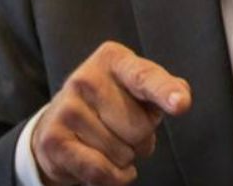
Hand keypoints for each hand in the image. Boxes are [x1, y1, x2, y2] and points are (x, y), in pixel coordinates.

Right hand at [32, 41, 191, 184]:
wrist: (59, 122)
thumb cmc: (113, 103)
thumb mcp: (139, 89)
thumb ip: (163, 89)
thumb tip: (180, 97)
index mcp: (114, 59)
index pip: (145, 78)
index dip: (164, 92)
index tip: (180, 104)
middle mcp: (86, 78)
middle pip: (139, 128)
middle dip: (141, 138)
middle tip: (124, 129)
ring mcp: (66, 109)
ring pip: (121, 153)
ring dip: (124, 157)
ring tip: (109, 141)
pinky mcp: (52, 140)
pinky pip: (100, 171)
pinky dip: (114, 178)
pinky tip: (109, 167)